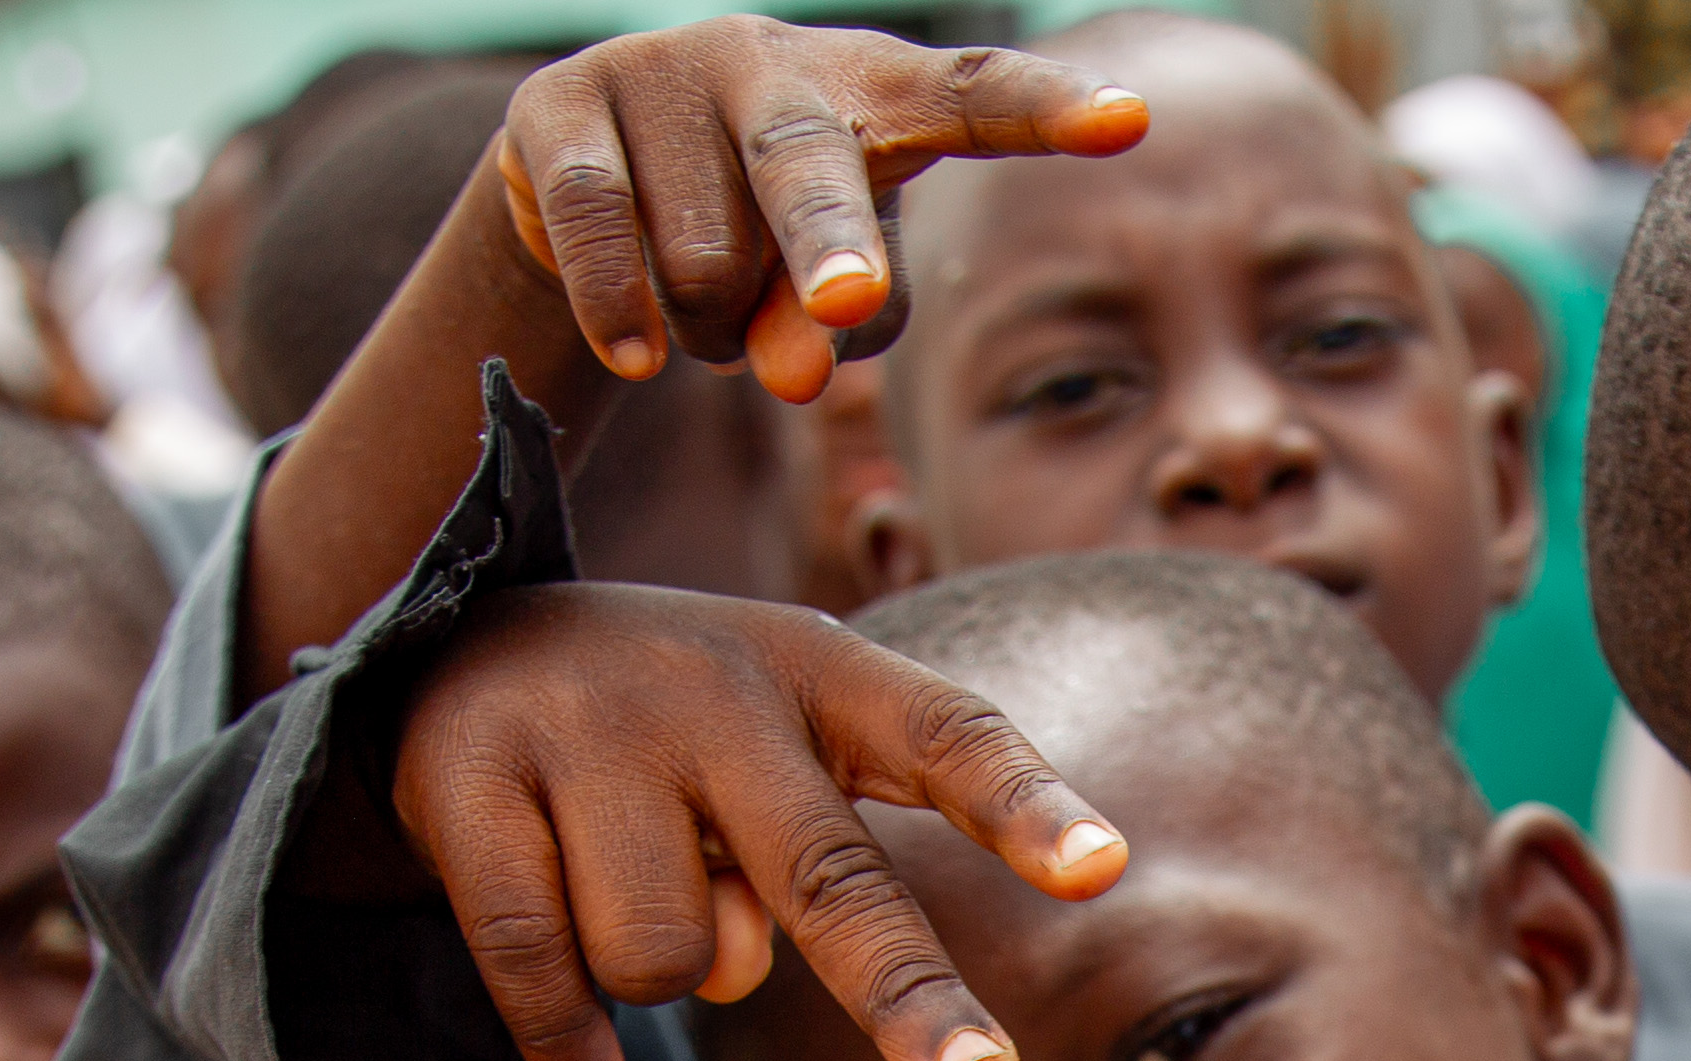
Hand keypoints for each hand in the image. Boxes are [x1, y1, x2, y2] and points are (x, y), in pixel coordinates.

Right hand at [389, 583, 1126, 1060]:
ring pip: (668, 958)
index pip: (944, 736)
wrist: (448, 642)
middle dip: (906, 995)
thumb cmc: (666, 735)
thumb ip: (798, 860)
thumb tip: (736, 964)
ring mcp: (585, 727)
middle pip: (828, 876)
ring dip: (655, 977)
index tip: (1104, 870)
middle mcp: (710, 687)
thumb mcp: (764, 752)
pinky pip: (543, 966)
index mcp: (818, 670)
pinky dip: (568, 1043)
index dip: (1023, 807)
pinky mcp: (466, 777)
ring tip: (616, 891)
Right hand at [496, 18, 1148, 395]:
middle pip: (810, 168)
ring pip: (706, 257)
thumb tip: (795, 371)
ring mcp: (661, 70)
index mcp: (871, 92)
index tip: (1131, 122)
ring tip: (706, 308)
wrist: (587, 177)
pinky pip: (603, 235)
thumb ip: (838, 325)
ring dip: (712, 329)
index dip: (1048, 113)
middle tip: (842, 306)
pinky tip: (636, 354)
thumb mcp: (823, 284)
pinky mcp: (559, 105)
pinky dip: (623, 314)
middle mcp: (770, 59)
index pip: (975, 96)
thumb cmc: (757, 232)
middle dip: (829, 244)